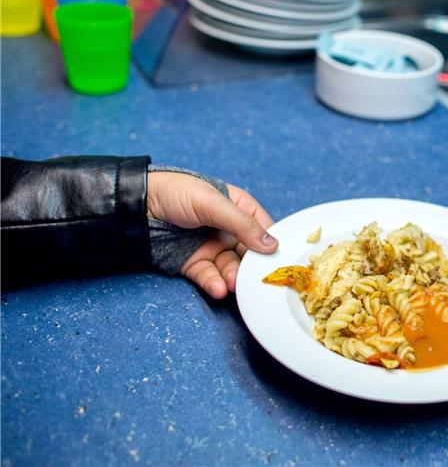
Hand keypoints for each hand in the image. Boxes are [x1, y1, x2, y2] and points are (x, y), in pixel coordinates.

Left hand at [147, 172, 278, 298]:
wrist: (136, 205)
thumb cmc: (176, 192)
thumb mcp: (213, 202)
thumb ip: (243, 224)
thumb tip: (272, 245)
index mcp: (239, 208)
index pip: (263, 230)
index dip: (272, 245)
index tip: (279, 261)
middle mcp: (229, 230)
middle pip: (249, 254)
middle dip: (252, 268)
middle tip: (257, 281)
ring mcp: (211, 247)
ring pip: (230, 268)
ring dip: (233, 278)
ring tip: (232, 284)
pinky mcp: (194, 263)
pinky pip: (209, 276)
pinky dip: (214, 283)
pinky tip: (217, 288)